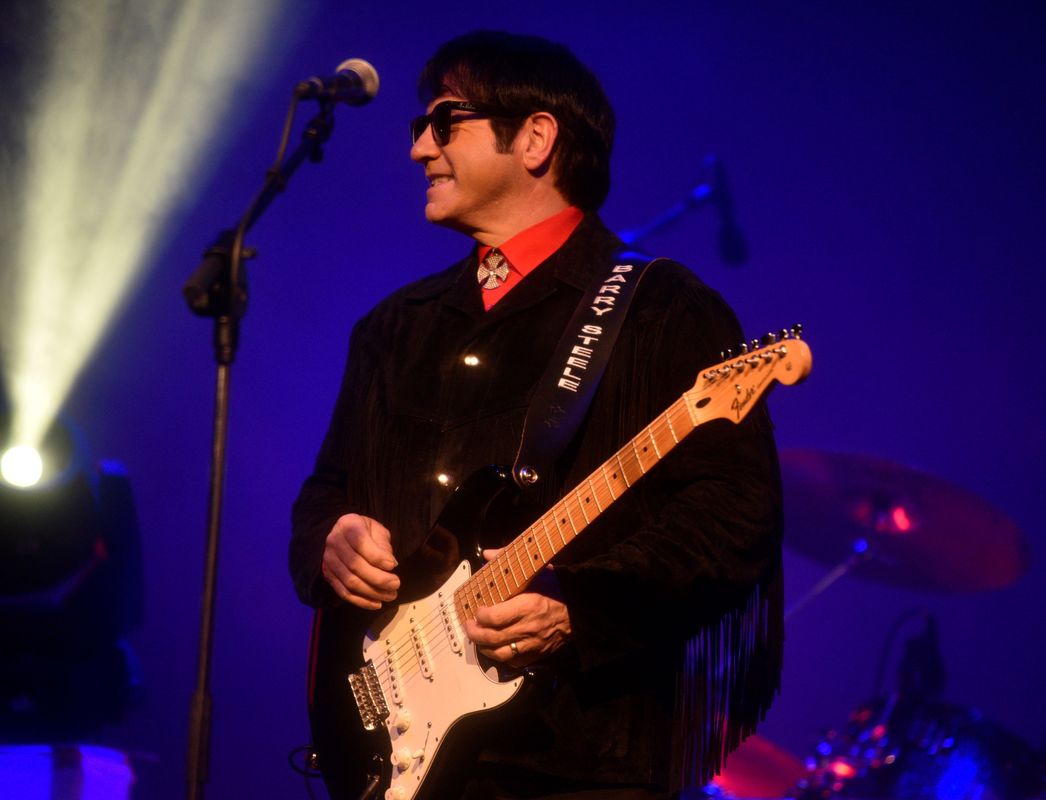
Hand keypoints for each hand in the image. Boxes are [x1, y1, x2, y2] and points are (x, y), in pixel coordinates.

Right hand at [321, 513, 398, 609]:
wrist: (342, 533)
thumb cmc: (365, 531)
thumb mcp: (376, 530)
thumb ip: (382, 545)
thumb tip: (390, 565)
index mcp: (348, 525)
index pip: (360, 542)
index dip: (377, 556)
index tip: (393, 565)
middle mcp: (334, 542)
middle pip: (355, 565)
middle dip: (378, 578)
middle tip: (396, 584)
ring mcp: (329, 560)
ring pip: (350, 581)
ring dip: (372, 592)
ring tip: (390, 595)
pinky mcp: (328, 575)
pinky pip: (344, 592)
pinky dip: (361, 601)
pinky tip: (377, 604)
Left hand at [464, 549, 571, 666]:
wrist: (580, 611)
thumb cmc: (557, 589)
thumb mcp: (537, 570)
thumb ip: (509, 560)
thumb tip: (487, 554)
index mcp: (528, 606)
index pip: (495, 617)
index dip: (481, 616)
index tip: (477, 610)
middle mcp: (528, 628)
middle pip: (492, 637)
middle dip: (475, 633)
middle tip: (469, 625)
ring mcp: (533, 644)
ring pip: (499, 653)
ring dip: (484, 647)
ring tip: (478, 638)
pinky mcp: (537, 654)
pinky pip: (514, 662)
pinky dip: (501, 657)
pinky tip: (496, 648)